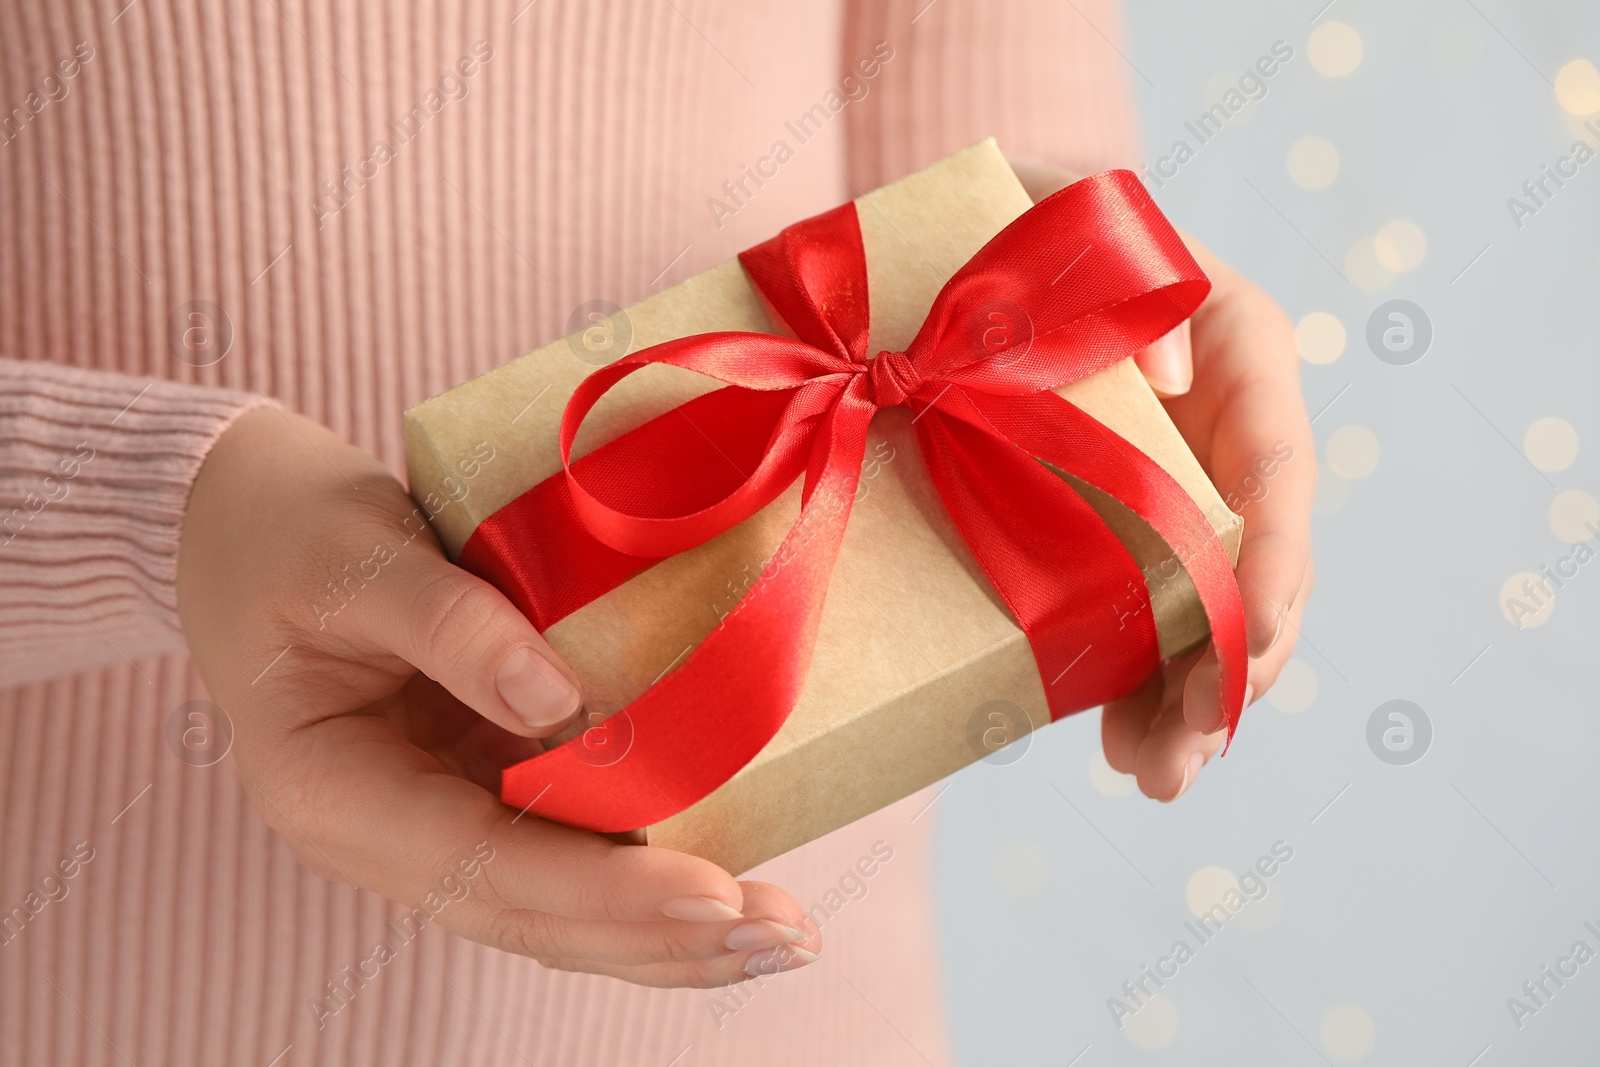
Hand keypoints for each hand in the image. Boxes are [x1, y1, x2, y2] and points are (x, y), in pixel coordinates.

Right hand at [177, 406, 820, 985]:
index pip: (481, 870)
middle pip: (535, 919)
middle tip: (784, 937)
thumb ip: (452, 627)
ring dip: (669, 933)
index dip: (602, 892)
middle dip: (663, 940)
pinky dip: (646, 874)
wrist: (245, 521)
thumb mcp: (353, 557)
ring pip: (558, 909)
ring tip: (781, 936)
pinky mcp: (478, 788)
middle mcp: (386, 836)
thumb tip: (565, 703)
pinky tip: (731, 882)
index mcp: (333, 793)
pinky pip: (566, 850)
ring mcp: (436, 819)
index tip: (714, 893)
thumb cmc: (287, 532)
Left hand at [1010, 156, 1315, 800]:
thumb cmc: (1024, 225)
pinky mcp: (1108, 532)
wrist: (960, 254)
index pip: (1278, 468)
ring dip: (1186, 700)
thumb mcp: (1073, 227)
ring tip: (1159, 776)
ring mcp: (1165, 491)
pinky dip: (1129, 684)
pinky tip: (1122, 745)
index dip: (1277, 564)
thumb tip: (1161, 375)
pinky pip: (1135, 617)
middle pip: (1252, 563)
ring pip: (1199, 610)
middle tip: (1197, 745)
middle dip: (1232, 664)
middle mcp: (1214, 434)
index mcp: (1236, 351)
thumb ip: (1121, 289)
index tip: (1257, 642)